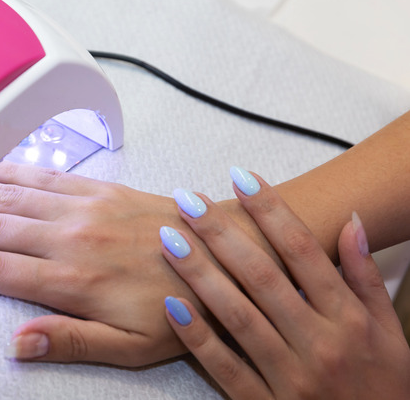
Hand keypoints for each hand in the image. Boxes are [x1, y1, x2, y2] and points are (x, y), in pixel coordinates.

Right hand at [0, 161, 208, 365]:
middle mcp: (72, 237)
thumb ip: (70, 342)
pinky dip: (12, 173)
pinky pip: (45, 176)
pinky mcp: (100, 189)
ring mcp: (84, 208)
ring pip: (13, 198)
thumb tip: (19, 343)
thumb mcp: (129, 346)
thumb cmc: (179, 307)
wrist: (223, 255)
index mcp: (74, 280)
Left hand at [162, 168, 409, 398]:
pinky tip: (172, 305)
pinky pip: (225, 367)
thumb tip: (350, 221)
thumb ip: (365, 276)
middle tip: (188, 201)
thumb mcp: (389, 331)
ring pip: (238, 316)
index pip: (304, 252)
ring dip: (200, 275)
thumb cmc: (381, 384)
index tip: (242, 178)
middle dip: (222, 234)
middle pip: (262, 277)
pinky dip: (198, 337)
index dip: (271, 211)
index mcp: (349, 319)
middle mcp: (319, 343)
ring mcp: (290, 376)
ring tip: (169, 240)